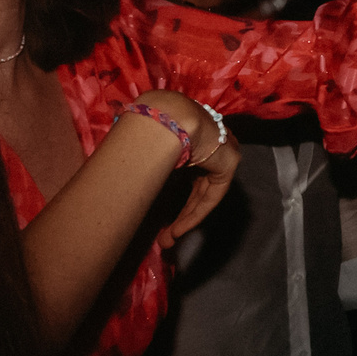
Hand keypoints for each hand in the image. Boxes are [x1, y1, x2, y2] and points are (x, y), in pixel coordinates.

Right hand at [131, 90, 238, 242]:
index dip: (179, 200)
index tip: (164, 219)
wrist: (170, 116)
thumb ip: (154, 163)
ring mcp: (224, 152)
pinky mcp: (229, 162)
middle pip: (199, 189)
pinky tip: (178, 229)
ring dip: (185, 220)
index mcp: (197, 139)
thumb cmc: (154, 126)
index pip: (192, 176)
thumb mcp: (152, 148)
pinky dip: (195, 214)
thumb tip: (127, 176)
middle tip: (165, 237)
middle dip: (181, 215)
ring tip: (167, 239)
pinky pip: (212, 196)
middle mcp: (213, 145)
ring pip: (204, 196)